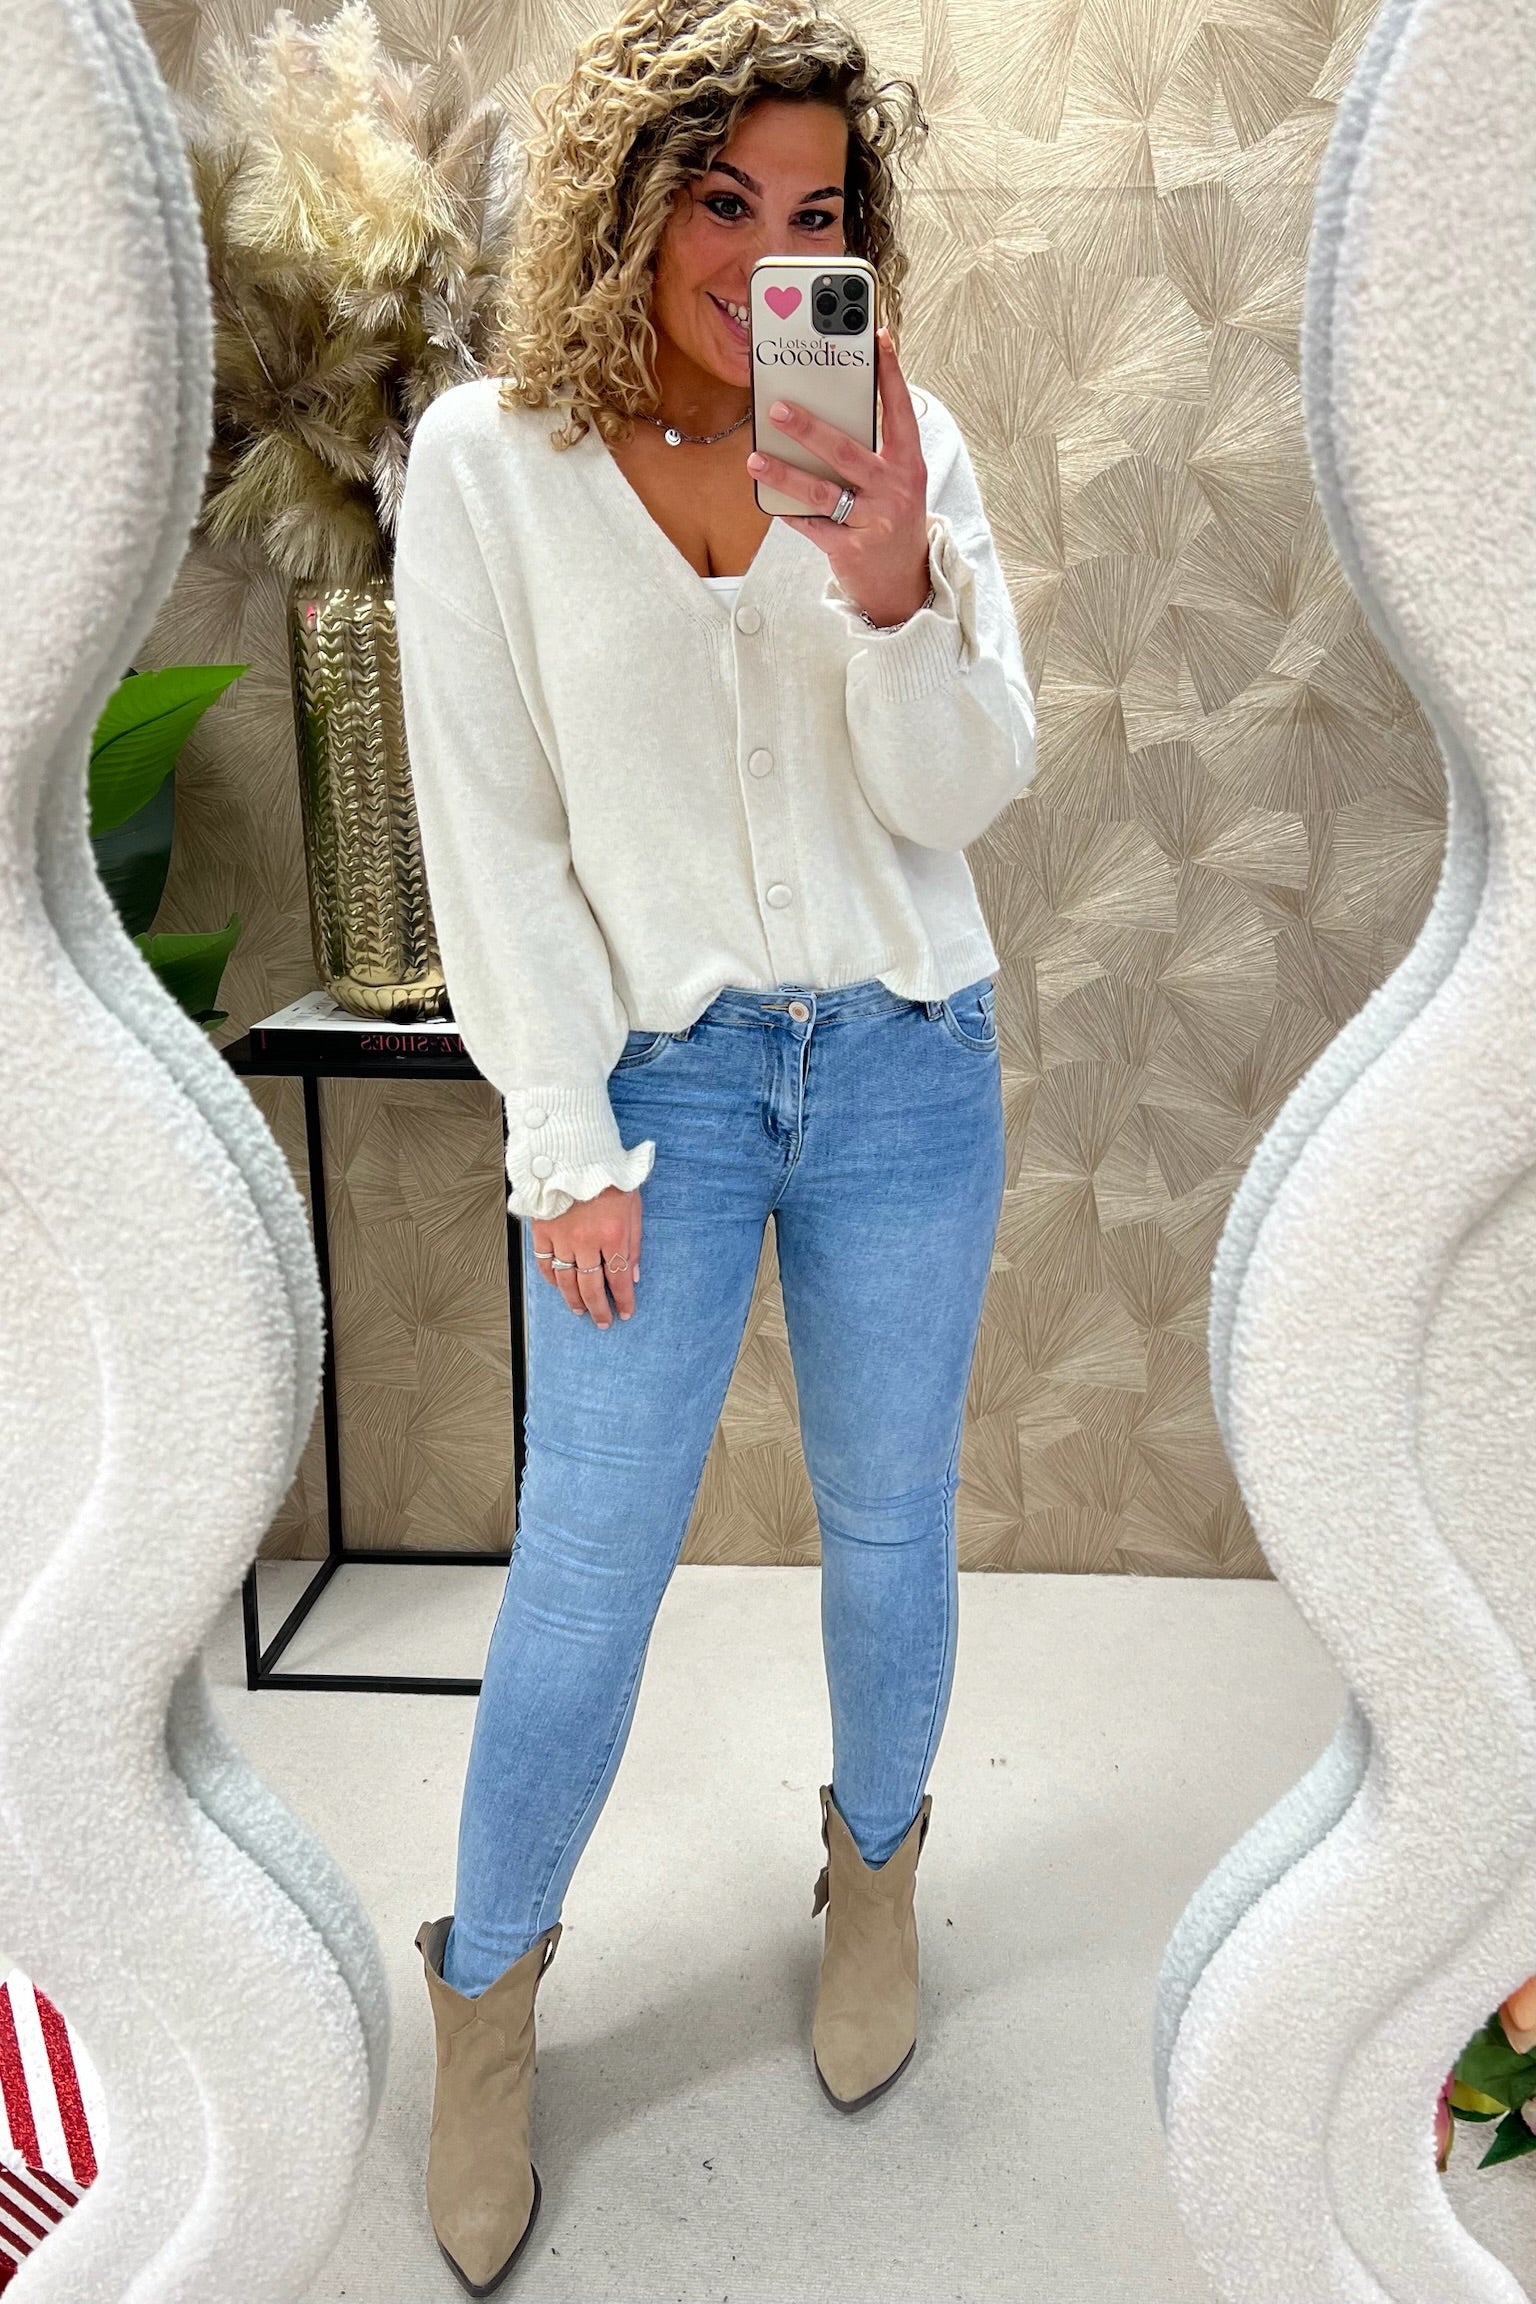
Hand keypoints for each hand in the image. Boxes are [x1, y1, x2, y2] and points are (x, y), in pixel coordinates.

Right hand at [531, 1185, 641, 1326]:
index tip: (626, 1313)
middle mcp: (587, 1241)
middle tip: (603, 1322)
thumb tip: (634, 1275)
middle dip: (599, 1309)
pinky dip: (551, 1278)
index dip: (624, 1300)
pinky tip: (558, 1286)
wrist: (575, 1151)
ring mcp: (562, 1237)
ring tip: (581, 1311)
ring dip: (574, 1300)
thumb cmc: (607, 1173)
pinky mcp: (543, 1230)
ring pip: (567, 1281)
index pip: (619, 1279)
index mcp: (613, 1235)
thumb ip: (634, 1243)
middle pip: (592, 1287)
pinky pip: (545, 1263)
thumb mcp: (633, 1206)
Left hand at [745, 325, 930, 628]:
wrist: (903, 583)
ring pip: (824, 492)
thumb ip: (873, 448)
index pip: (898, 411)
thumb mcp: (896, 481)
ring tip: (756, 460)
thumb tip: (824, 413)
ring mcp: (875, 521)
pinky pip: (813, 526)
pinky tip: (768, 500)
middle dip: (810, 428)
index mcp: (908, 463)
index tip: (876, 339)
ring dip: (786, 474)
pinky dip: (790, 512)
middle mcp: (895, 489)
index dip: (890, 374)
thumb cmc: (891, 519)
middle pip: (847, 452)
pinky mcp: (852, 550)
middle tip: (778, 409)